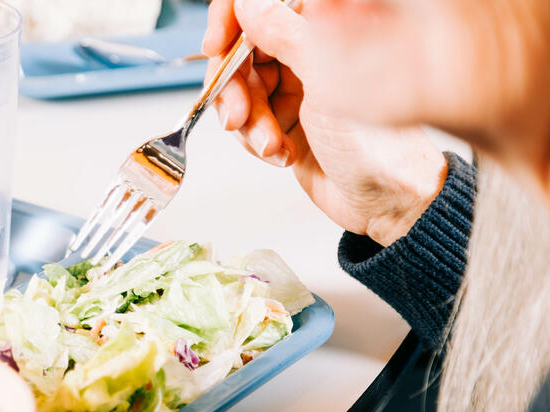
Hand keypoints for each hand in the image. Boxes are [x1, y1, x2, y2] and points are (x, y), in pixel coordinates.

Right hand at [203, 0, 447, 246]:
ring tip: (269, 144)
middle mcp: (309, 54)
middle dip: (234, 87)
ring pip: (241, 91)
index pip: (263, 6)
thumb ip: (283, 32)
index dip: (231, 19)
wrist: (385, 201)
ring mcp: (296, 89)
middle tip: (238, 115)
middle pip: (242, 52)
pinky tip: (280, 153)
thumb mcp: (324, 78)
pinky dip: (255, 140)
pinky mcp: (286, 121)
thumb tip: (247, 3)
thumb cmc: (375, 142)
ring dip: (247, 122)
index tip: (216, 44)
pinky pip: (248, 122)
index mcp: (324, 29)